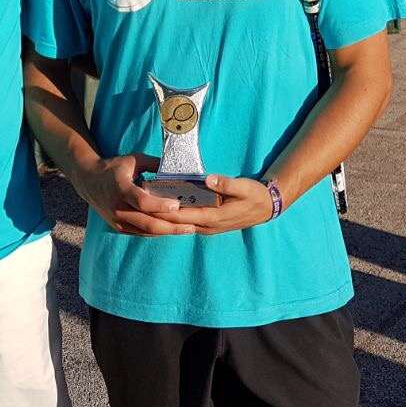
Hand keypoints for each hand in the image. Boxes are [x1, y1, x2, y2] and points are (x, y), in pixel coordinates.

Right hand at [73, 153, 197, 236]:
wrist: (89, 182)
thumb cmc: (114, 168)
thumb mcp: (133, 160)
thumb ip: (154, 164)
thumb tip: (177, 168)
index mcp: (121, 189)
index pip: (142, 201)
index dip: (160, 205)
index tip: (177, 204)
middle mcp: (118, 208)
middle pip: (148, 222)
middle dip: (172, 226)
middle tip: (192, 225)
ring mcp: (118, 220)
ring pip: (147, 231)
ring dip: (169, 232)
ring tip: (188, 229)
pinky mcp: (119, 227)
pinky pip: (142, 233)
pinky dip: (158, 232)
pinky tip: (172, 230)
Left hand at [155, 174, 273, 234]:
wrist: (266, 207)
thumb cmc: (255, 195)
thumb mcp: (244, 187)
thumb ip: (226, 183)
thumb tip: (208, 179)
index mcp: (213, 217)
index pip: (182, 216)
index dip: (164, 211)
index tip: (148, 202)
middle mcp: (207, 226)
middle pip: (176, 223)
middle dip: (157, 215)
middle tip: (138, 203)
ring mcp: (207, 227)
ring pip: (180, 225)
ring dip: (163, 217)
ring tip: (144, 206)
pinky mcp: (207, 223)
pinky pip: (186, 222)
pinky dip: (173, 217)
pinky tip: (161, 208)